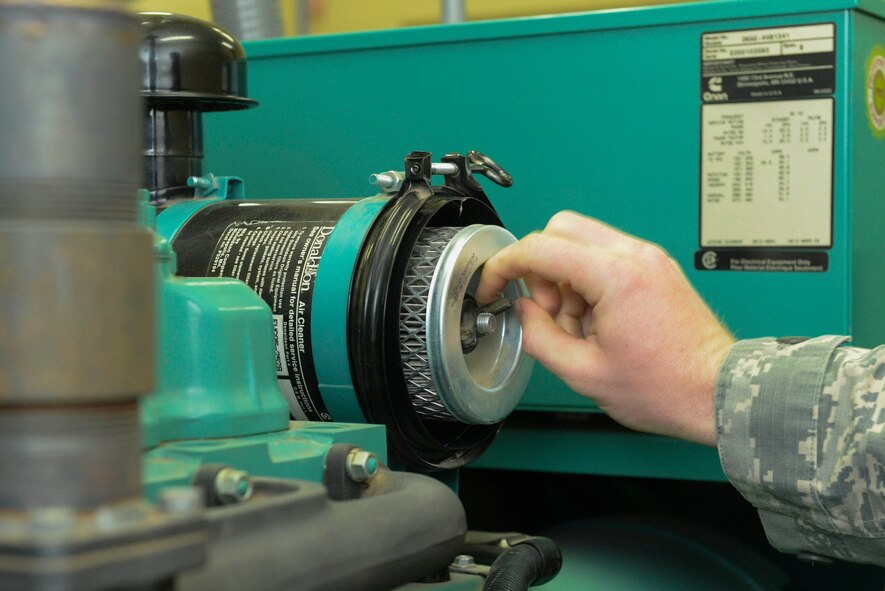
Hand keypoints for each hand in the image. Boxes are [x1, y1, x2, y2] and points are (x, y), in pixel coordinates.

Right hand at [476, 211, 733, 445]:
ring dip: (564, 276)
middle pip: (560, 229)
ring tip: (580, 324)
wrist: (718, 391)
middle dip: (539, 267)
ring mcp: (649, 258)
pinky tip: (598, 319)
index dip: (503, 266)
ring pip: (582, 241)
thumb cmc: (666, 387)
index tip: (492, 286)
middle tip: (547, 310)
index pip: (539, 248)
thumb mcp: (583, 373)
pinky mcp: (656, 268)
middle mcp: (635, 256)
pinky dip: (588, 281)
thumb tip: (522, 311)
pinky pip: (605, 257)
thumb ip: (538, 336)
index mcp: (615, 277)